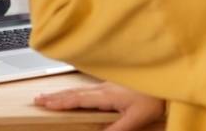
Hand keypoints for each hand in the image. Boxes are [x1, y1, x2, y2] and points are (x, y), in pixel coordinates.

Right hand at [34, 82, 164, 130]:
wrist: (168, 79)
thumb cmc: (155, 96)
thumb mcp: (137, 117)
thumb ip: (117, 129)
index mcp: (106, 95)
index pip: (77, 100)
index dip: (59, 102)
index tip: (43, 103)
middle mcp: (104, 87)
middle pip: (75, 92)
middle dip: (55, 96)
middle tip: (38, 99)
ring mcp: (108, 84)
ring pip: (81, 89)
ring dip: (64, 93)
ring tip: (50, 96)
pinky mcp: (114, 84)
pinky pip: (89, 88)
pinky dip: (76, 91)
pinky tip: (77, 93)